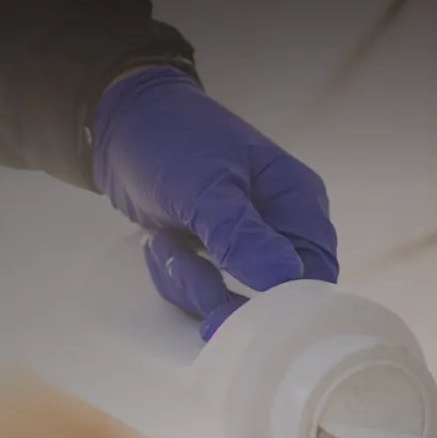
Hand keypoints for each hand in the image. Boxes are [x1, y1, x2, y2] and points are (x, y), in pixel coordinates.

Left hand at [91, 65, 337, 339]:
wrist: (123, 124)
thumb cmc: (173, 141)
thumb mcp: (205, 187)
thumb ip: (241, 235)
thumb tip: (284, 279)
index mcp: (297, 203)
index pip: (313, 274)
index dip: (278, 304)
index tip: (226, 314)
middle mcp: (281, 228)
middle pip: (268, 297)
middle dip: (214, 292)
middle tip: (177, 260)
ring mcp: (245, 243)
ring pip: (228, 299)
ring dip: (186, 280)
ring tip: (162, 238)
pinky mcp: (213, 254)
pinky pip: (201, 290)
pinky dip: (174, 274)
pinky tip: (158, 239)